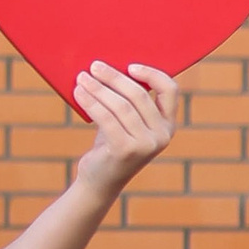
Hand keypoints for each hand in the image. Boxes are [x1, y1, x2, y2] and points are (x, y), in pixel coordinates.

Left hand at [69, 62, 177, 193]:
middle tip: (94, 66)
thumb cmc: (111, 146)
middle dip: (114, 77)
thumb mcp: (126, 123)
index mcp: (168, 125)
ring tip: (82, 78)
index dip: (151, 74)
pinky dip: (91, 102)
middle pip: (139, 95)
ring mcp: (146, 145)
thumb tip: (109, 67)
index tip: (129, 66)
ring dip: (98, 88)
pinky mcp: (126, 150)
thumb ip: (129, 101)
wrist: (99, 183)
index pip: (170, 90)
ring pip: (121, 106)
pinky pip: (107, 118)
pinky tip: (78, 93)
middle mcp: (162, 136)